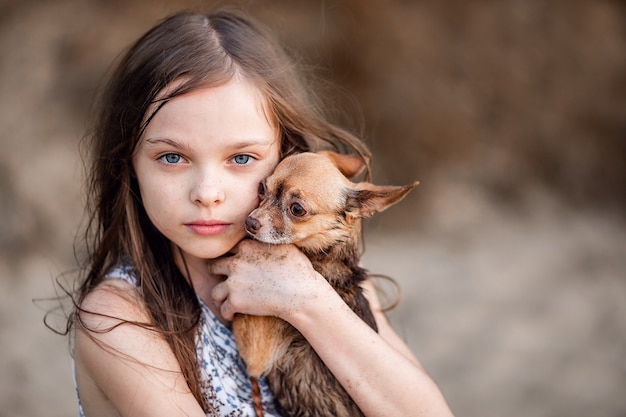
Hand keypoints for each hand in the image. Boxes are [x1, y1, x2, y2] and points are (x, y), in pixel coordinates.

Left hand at [209, 240, 328, 320]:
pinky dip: (228, 314)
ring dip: (221, 297)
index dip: (231, 258)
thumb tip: (266, 235)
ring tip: (227, 301)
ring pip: (215, 291)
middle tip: (226, 282)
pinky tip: (234, 315)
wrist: (301, 293)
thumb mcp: (284, 246)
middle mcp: (236, 263)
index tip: (235, 266)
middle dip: (219, 274)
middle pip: (214, 267)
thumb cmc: (298, 269)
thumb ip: (268, 241)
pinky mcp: (236, 302)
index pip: (228, 250)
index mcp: (247, 247)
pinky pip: (223, 310)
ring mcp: (234, 283)